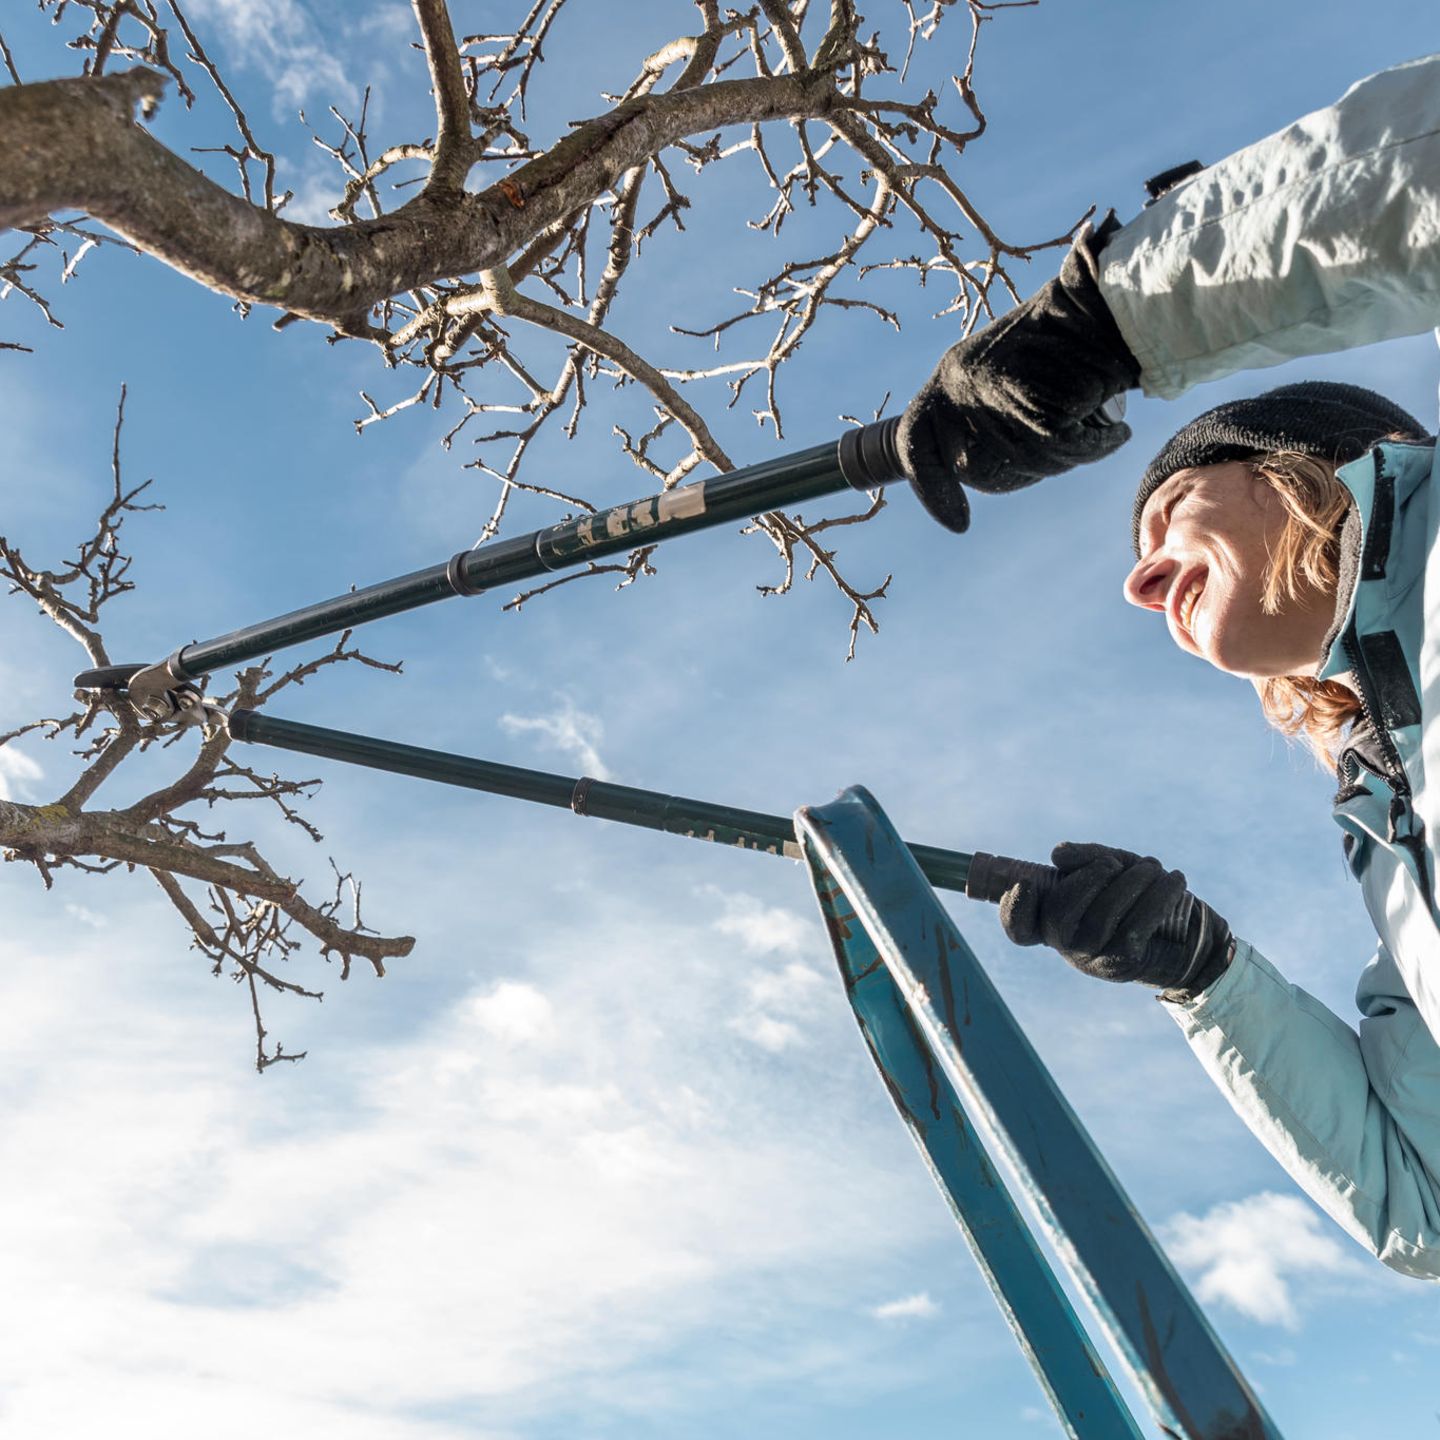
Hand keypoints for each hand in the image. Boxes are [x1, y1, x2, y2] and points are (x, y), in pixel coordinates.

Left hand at [898, 218, 1139, 532]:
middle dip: (1019, 473)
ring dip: (1065, 456)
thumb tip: (966, 474)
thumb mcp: (1002, 378)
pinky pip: (1062, 451)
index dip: (931, 489)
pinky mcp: (1035, 403)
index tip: (958, 524)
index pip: (914, 444)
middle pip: (974, 470)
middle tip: (1060, 444)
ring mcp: (994, 395)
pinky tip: (1111, 428)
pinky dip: (1094, 446)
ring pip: (1023, 463)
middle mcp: (960, 385)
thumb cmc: (1064, 348)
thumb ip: (978, 420)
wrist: (1106, 305)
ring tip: (1090, 421)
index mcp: (948, 377)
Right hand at [999, 841, 1232, 997]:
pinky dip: (1158, 896)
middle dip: (1088, 879)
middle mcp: (1067, 945)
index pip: (1021, 929)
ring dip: (1133, 881)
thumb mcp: (1114, 867)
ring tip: (1154, 866)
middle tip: (1114, 863)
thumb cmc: (1143, 895)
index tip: (1024, 884)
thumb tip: (1057, 856)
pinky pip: (1137, 926)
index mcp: (1055, 921)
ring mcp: (1092, 959)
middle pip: (1059, 914)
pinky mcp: (1124, 965)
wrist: (1193, 937)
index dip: (1013, 911)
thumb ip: (1087, 857)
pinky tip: (1174, 880)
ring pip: (1103, 917)